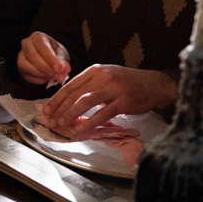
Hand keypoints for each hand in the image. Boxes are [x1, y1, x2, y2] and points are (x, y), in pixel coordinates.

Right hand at [17, 31, 71, 84]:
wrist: (48, 58)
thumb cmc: (54, 53)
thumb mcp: (62, 55)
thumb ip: (63, 62)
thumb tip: (65, 69)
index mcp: (37, 37)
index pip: (42, 47)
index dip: (51, 59)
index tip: (59, 69)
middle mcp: (26, 44)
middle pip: (32, 55)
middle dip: (46, 68)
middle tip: (58, 76)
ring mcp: (20, 55)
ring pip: (24, 65)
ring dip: (40, 74)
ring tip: (53, 78)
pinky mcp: (20, 68)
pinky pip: (26, 75)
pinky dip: (37, 79)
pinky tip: (47, 79)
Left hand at [41, 65, 177, 137]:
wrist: (155, 84)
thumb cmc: (127, 83)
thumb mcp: (106, 77)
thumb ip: (89, 85)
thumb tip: (67, 101)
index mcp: (95, 70)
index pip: (70, 85)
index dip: (57, 98)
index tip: (47, 109)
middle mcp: (102, 77)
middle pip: (75, 93)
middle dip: (60, 108)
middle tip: (51, 120)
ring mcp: (113, 88)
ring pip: (85, 102)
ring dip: (71, 114)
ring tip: (62, 124)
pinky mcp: (123, 102)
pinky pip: (102, 114)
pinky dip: (90, 123)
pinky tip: (81, 131)